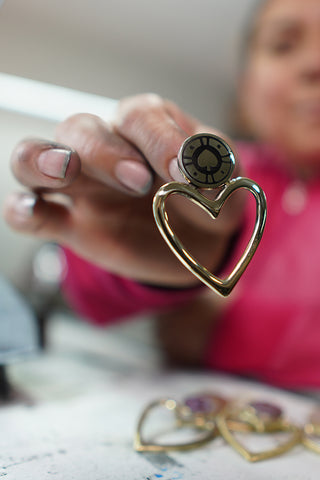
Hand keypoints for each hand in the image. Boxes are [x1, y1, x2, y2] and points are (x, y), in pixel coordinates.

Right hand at [3, 94, 244, 286]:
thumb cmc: (208, 201)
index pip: (137, 116)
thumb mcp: (226, 182)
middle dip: (105, 151)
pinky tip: (33, 211)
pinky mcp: (70, 223)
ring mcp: (82, 186)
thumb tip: (201, 169)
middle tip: (140, 182)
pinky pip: (28, 209)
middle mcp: (106, 148)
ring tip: (65, 172)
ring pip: (35, 156)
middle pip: (79, 128)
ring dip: (43, 159)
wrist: (198, 243)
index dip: (158, 139)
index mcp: (147, 127)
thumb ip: (217, 170)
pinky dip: (22, 208)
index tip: (183, 171)